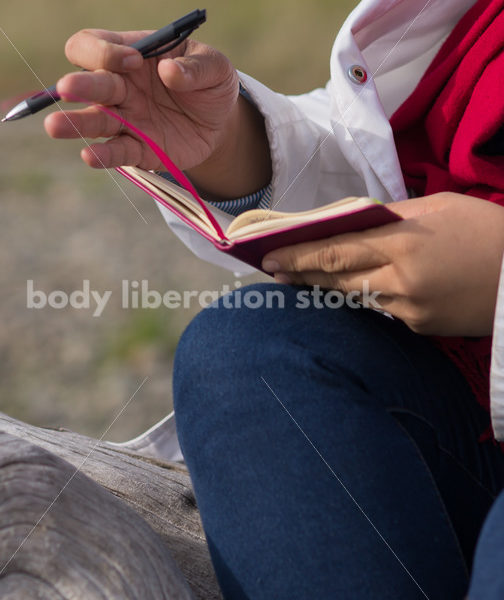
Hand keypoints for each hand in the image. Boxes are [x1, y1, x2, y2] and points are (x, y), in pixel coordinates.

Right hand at [44, 29, 269, 197]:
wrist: (220, 124)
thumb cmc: (210, 85)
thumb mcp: (215, 67)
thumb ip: (196, 67)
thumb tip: (169, 71)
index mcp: (132, 56)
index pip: (95, 45)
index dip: (105, 51)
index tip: (133, 61)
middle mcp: (121, 88)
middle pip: (88, 84)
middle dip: (80, 86)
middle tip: (69, 89)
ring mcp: (127, 121)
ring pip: (94, 121)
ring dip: (76, 123)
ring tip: (54, 127)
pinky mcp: (138, 150)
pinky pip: (117, 152)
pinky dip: (104, 155)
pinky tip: (90, 157)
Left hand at [262, 193, 503, 336]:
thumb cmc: (486, 231)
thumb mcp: (437, 209)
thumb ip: (389, 217)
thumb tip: (350, 223)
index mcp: (404, 241)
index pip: (335, 250)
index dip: (298, 255)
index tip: (268, 257)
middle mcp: (401, 279)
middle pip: (336, 278)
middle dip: (301, 274)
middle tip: (274, 272)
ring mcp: (410, 308)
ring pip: (354, 296)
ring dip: (326, 287)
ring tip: (303, 279)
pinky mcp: (419, 327)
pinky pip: (381, 310)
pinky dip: (366, 297)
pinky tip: (354, 289)